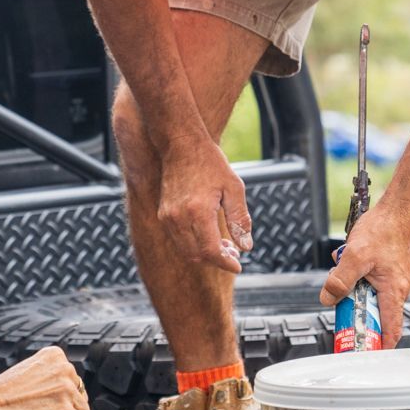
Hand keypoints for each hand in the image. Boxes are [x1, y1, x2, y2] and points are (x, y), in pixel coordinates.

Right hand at [0, 347, 90, 409]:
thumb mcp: (27, 370)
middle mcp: (64, 369)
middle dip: (67, 404)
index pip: (73, 376)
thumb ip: (48, 374)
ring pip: (82, 409)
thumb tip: (66, 389)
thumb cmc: (0, 393)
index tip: (47, 397)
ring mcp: (65, 391)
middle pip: (80, 393)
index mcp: (54, 355)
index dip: (61, 391)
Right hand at [157, 138, 252, 272]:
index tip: (238, 265)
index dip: (226, 263)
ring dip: (205, 254)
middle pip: (198, 255)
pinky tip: (209, 236)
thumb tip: (245, 247)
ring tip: (224, 246)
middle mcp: (179, 218)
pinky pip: (178, 240)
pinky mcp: (163, 215)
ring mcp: (167, 217)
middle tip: (234, 253)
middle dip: (217, 260)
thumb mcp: (234, 188)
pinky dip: (194, 245)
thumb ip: (240, 219)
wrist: (180, 145)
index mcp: (198, 211)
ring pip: (186, 251)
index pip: (211, 251)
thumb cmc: (210, 163)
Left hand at [318, 205, 409, 348]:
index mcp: (394, 292)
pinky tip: (349, 261)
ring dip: (354, 290)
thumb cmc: (384, 229)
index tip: (362, 353)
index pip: (391, 331)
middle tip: (340, 308)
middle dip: (356, 312)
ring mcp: (394, 281)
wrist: (399, 209)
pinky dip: (358, 277)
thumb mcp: (354, 256)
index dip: (378, 347)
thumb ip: (340, 281)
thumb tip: (327, 300)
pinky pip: (370, 283)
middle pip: (376, 316)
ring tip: (344, 271)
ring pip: (370, 297)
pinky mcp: (388, 272)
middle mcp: (398, 290)